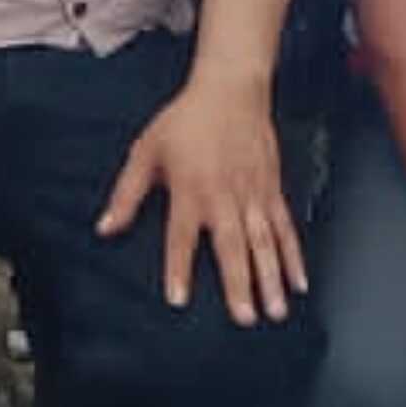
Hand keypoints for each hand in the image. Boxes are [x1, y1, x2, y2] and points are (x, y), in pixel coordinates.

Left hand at [97, 68, 306, 324]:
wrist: (231, 89)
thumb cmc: (185, 120)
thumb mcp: (147, 151)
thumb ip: (127, 193)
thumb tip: (105, 228)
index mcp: (190, 189)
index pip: (182, 236)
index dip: (178, 268)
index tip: (179, 299)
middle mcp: (224, 196)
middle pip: (232, 245)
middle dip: (240, 282)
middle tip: (246, 317)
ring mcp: (252, 194)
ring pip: (264, 242)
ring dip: (271, 277)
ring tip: (276, 310)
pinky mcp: (272, 190)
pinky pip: (285, 228)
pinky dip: (295, 256)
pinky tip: (300, 283)